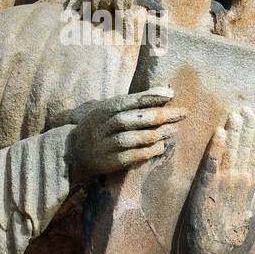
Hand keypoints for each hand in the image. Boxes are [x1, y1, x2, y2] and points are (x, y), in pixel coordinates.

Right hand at [65, 86, 184, 185]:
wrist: (73, 152)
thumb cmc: (99, 127)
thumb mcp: (108, 110)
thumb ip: (132, 102)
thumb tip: (165, 91)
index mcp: (104, 109)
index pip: (128, 100)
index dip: (150, 97)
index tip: (171, 94)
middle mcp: (104, 126)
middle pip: (132, 118)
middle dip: (158, 115)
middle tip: (181, 113)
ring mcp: (106, 144)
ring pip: (132, 138)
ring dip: (156, 134)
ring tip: (174, 130)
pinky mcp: (110, 162)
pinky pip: (131, 156)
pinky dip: (148, 151)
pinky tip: (161, 147)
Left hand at [177, 105, 254, 253]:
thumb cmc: (232, 242)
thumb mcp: (254, 216)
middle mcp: (243, 186)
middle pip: (246, 150)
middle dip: (247, 128)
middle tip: (246, 109)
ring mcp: (225, 187)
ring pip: (232, 152)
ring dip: (234, 132)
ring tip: (235, 115)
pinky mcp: (206, 190)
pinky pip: (213, 163)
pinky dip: (217, 147)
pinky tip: (220, 132)